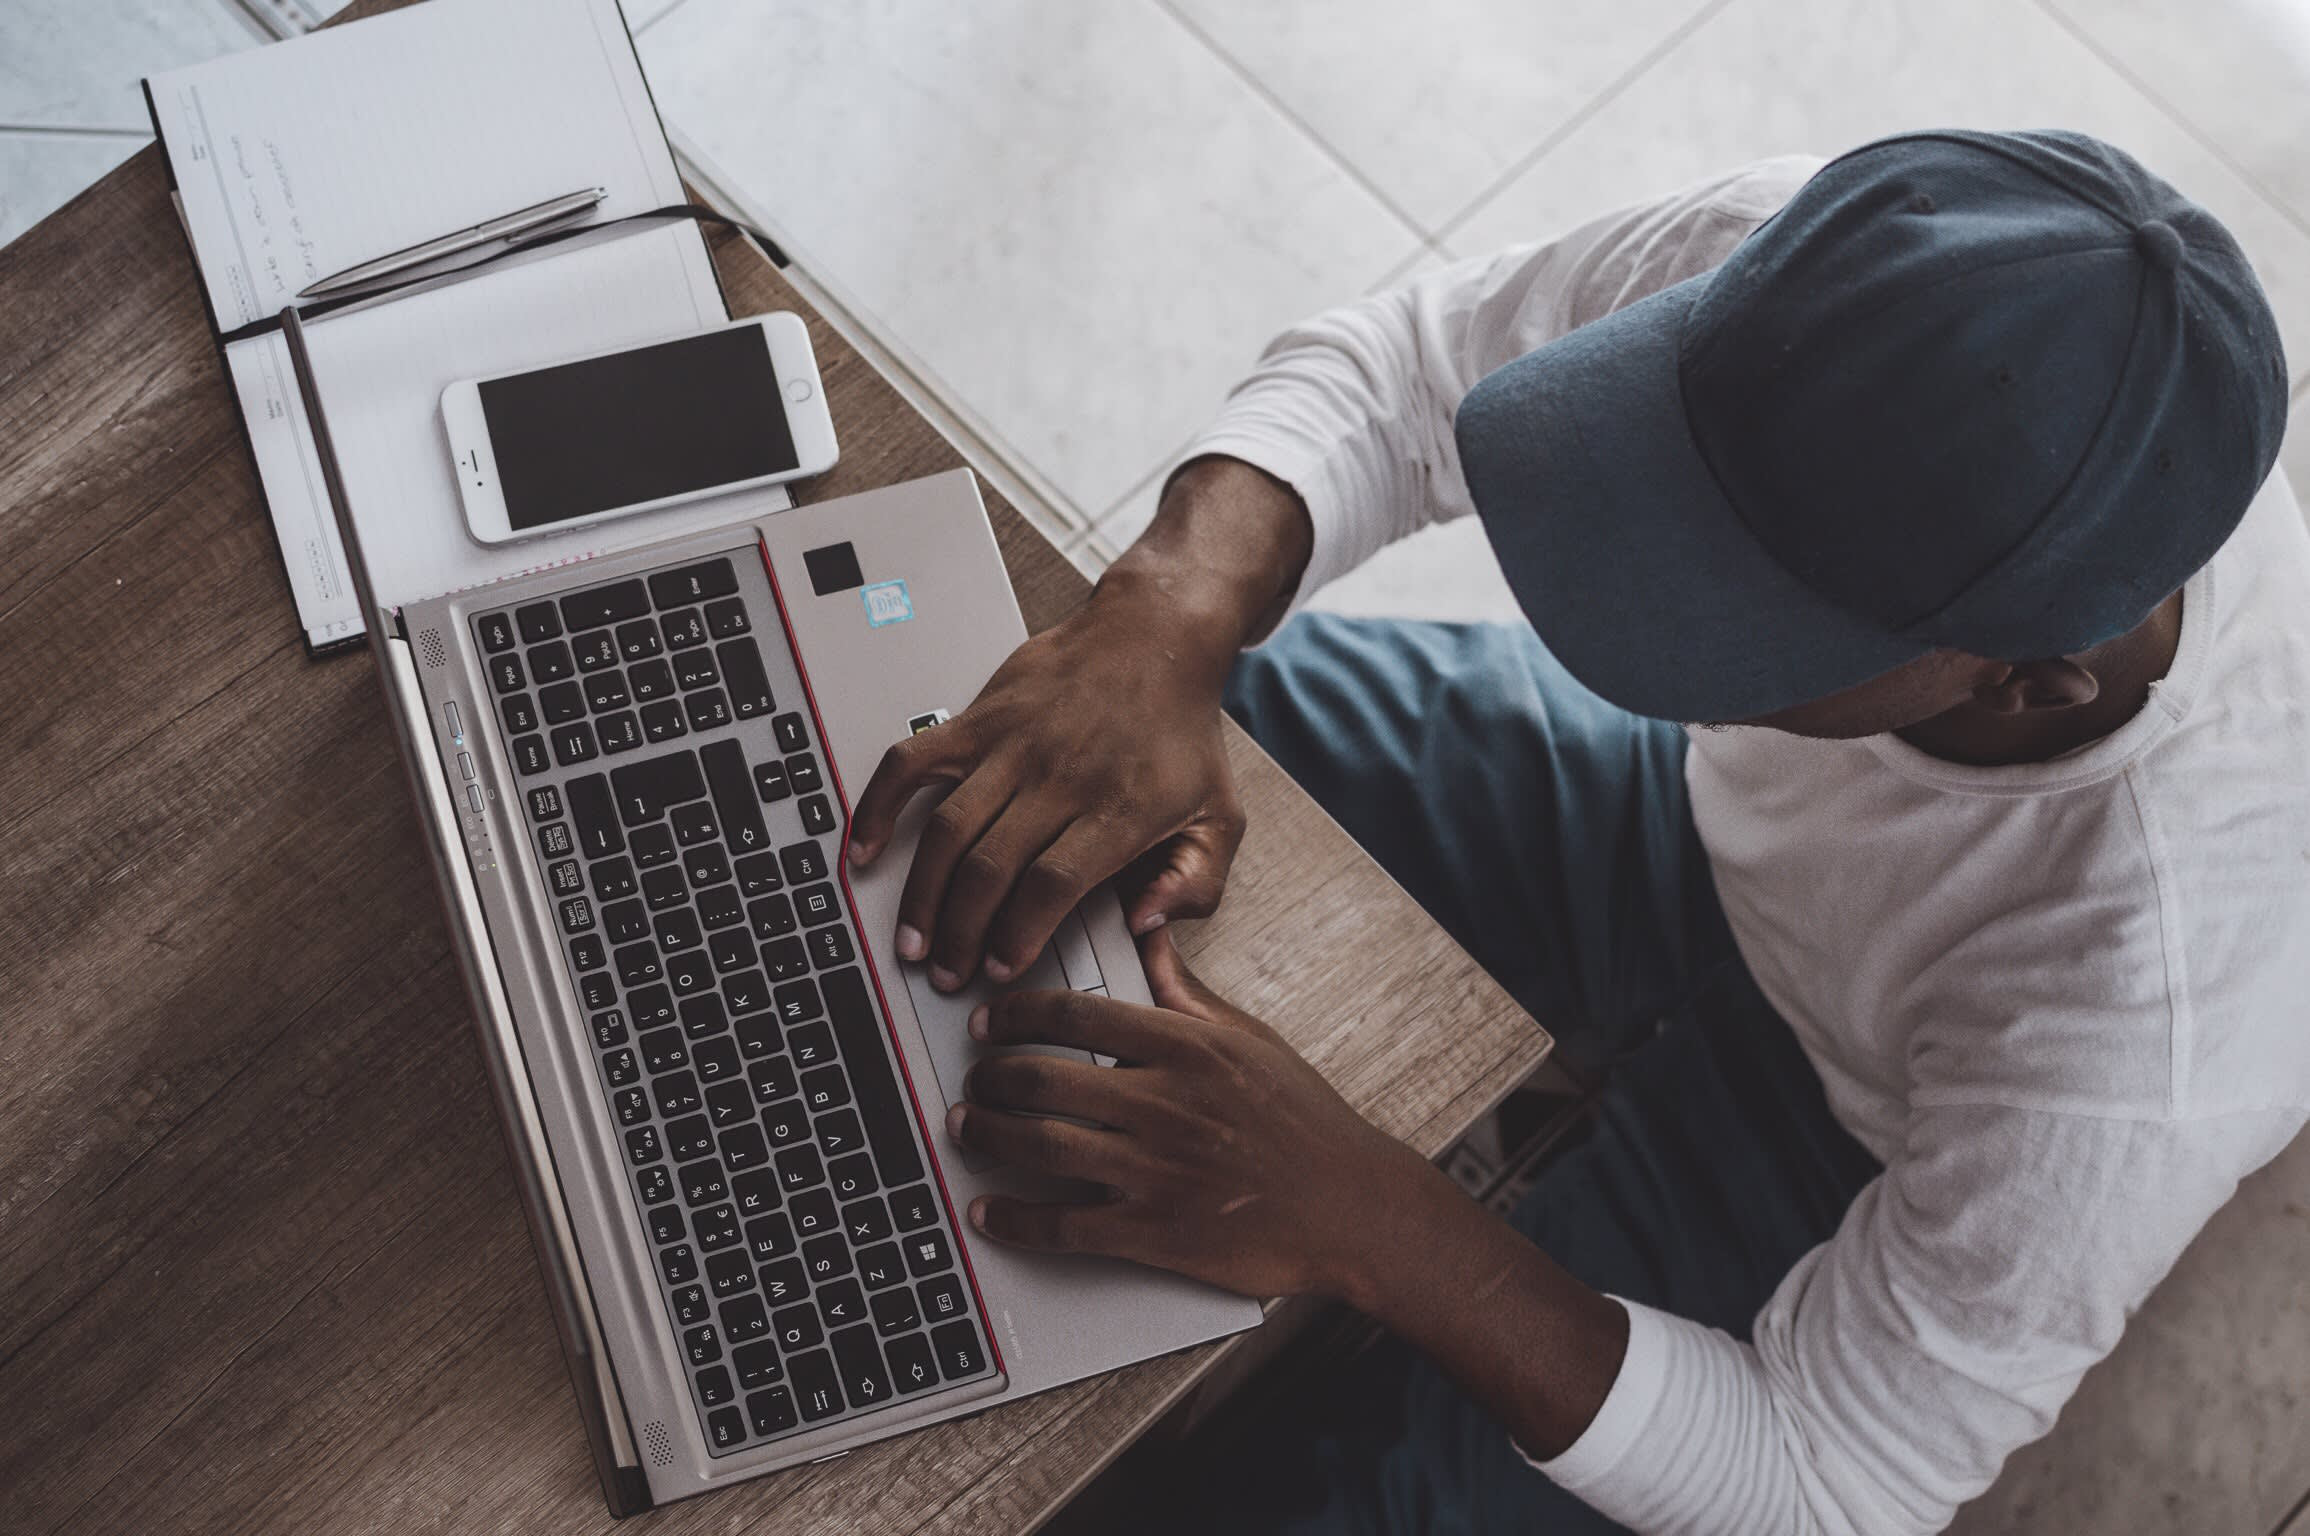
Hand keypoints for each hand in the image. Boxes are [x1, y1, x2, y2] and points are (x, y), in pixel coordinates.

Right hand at [846, 574, 1246, 991]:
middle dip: (961, 933)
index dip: (1018, 935)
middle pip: (991, 868)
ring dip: (922, 893)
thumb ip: (1195, 882)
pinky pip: (912, 763)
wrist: (1155, 638)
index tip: (1001, 968)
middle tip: (948, 973)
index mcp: (1117, 809)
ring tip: (913, 940)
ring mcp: (1012, 746)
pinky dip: (879, 806)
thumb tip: (1146, 922)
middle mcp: (1059, 777)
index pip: (1053, 884)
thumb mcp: (1221, 816)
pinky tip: (865, 849)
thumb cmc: (1181, 732)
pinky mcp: (978, 719)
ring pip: (948, 829)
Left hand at [948, 928, 1439, 1301]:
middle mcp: (1165, 1104)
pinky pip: (1063, 1225)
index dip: (1014, 1014)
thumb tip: (1145, 935)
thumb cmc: (1304, 1122)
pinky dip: (1014, 1219)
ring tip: (967, 1129)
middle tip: (974, 1078)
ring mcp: (1156, 1171)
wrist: (1350, 1206)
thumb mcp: (1249, 1039)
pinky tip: (989, 1212)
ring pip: (1040, 1146)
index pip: (1075, 1015)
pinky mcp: (1154, 1233)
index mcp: (1186, 1048)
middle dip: (989, 1077)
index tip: (989, 1021)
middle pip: (1043, 1079)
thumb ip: (1185, 991)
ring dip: (988, 1137)